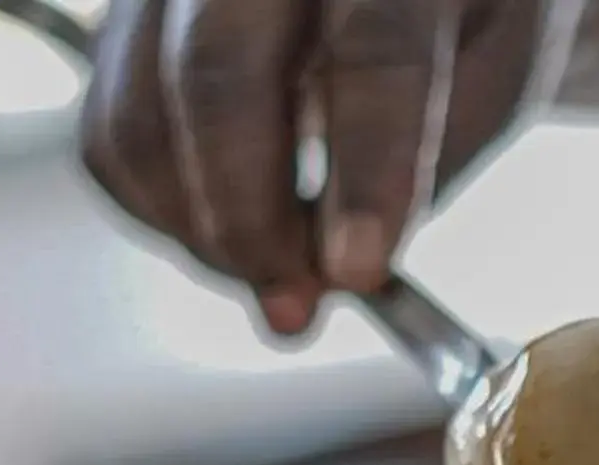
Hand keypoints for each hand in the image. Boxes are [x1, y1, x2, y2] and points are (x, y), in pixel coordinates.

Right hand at [81, 0, 561, 335]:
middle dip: (249, 215)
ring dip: (198, 226)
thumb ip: (425, 166)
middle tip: (295, 302)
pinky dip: (157, 209)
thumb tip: (330, 275)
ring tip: (272, 278)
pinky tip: (224, 236)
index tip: (359, 273)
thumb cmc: (458, 17)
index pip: (375, 51)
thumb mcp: (490, 77)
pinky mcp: (128, 19)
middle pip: (218, 73)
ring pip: (140, 108)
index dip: (365, 172)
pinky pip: (109, 129)